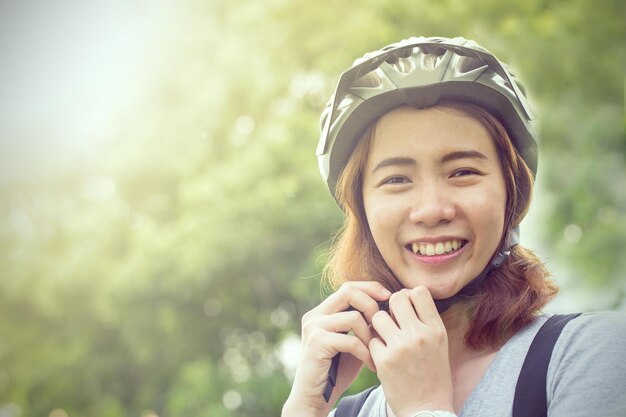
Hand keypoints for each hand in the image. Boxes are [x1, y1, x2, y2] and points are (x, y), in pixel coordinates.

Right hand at [282, 281, 390, 416]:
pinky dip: (366, 353)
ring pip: (353, 316)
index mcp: (323, 311)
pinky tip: (371, 364)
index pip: (349, 287)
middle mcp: (315, 315)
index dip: (371, 288)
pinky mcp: (317, 342)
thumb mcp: (352, 341)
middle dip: (372, 305)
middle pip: (349, 291)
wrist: (315, 397)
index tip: (389, 298)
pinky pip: (351, 340)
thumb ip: (363, 324)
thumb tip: (388, 307)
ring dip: (371, 335)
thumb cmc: (336, 370)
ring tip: (378, 351)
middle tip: (384, 324)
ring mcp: (314, 327)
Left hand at [369, 286, 453, 416]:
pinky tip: (381, 356)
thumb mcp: (439, 344)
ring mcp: (401, 347)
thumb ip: (425, 320)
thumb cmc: (433, 375)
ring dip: (378, 326)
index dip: (408, 295)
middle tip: (392, 321)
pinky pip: (370, 340)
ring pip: (378, 317)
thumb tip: (405, 295)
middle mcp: (419, 335)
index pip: (419, 292)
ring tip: (385, 338)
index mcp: (436, 329)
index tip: (405, 307)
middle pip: (396, 298)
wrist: (427, 409)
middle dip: (390, 307)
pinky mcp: (384, 360)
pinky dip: (373, 346)